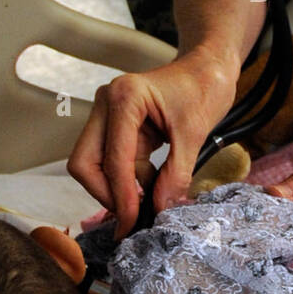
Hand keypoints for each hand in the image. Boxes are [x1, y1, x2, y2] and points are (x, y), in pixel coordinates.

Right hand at [67, 49, 238, 238]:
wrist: (208, 69)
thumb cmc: (204, 88)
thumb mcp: (195, 133)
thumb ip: (176, 173)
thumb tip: (159, 208)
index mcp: (125, 97)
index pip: (112, 158)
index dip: (121, 196)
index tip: (131, 224)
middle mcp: (107, 103)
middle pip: (84, 162)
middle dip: (106, 193)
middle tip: (132, 217)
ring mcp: (107, 114)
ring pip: (93, 165)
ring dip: (117, 188)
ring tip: (149, 200)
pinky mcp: (114, 126)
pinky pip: (110, 161)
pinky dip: (127, 179)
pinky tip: (151, 184)